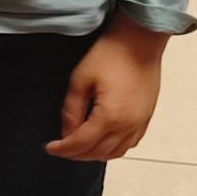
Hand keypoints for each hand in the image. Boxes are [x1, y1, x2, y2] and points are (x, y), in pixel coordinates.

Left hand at [45, 15, 169, 161]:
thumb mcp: (80, 79)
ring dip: (96, 154)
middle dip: (77, 154)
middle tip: (61, 148)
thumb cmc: (109, 55)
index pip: (82, 143)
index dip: (63, 149)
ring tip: (79, 146)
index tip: (49, 148)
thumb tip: (66, 133)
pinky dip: (114, 148)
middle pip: (99, 153)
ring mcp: (140, 123)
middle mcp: (128, 126)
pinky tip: (102, 141)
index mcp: (110, 117)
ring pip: (116, 152)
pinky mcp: (147, 117)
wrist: (140, 41)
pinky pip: (130, 143)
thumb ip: (72, 109)